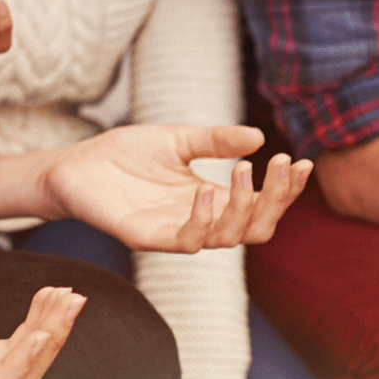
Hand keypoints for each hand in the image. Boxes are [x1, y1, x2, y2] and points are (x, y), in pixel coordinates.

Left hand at [39, 125, 311, 251]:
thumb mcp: (177, 140)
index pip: (259, 205)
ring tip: (245, 170)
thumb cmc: (125, 154)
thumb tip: (257, 137)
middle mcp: (198, 219)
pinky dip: (203, 220)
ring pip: (226, 238)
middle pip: (254, 228)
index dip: (284, 189)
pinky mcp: (146, 237)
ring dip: (243, 207)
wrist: (76, 164)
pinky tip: (208, 191)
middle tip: (281, 165)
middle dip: (275, 200)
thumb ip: (215, 141)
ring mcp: (174, 231)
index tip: (301, 162)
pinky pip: (185, 241)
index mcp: (209, 198)